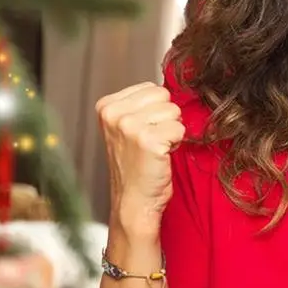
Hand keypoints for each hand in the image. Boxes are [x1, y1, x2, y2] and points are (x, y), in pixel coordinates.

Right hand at [96, 82, 184, 231]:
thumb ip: (142, 105)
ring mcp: (129, 126)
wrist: (134, 202)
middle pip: (164, 96)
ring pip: (174, 111)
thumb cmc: (137, 167)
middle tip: (152, 143)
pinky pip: (180, 129)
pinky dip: (176, 144)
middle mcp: (114, 113)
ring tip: (156, 150)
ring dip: (171, 132)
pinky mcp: (147, 140)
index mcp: (106, 106)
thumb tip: (173, 85)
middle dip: (165, 119)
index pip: (151, 88)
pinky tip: (161, 157)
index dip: (156, 112)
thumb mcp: (128, 128)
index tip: (143, 134)